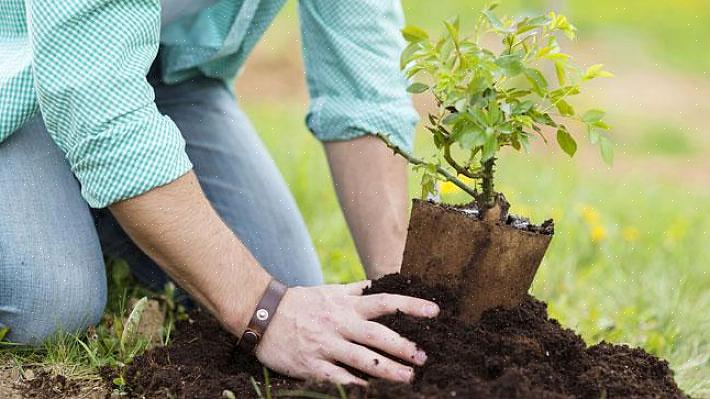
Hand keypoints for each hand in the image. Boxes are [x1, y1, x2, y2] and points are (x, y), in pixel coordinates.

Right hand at [254, 281, 439, 384]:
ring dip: (387, 369)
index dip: (410, 305)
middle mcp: (339, 323)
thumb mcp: (330, 291)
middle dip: (403, 346)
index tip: (434, 311)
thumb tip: (381, 283)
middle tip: (424, 357)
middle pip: (377, 334)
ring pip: (361, 358)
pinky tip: (372, 391)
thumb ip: (356, 290)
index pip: (385, 301)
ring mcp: (325, 344)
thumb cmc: (300, 303)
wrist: (261, 313)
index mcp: (346, 305)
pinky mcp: (311, 364)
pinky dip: (356, 384)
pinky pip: (337, 377)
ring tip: (409, 378)